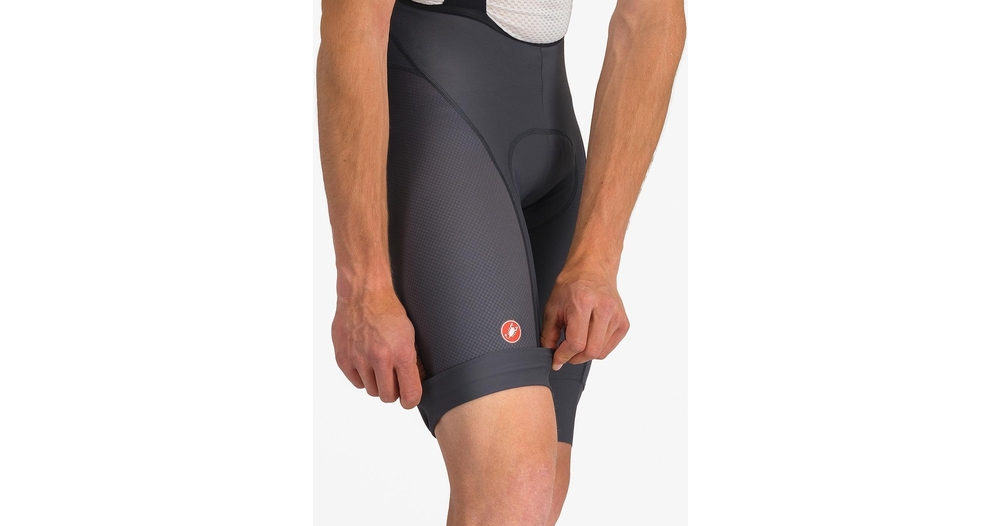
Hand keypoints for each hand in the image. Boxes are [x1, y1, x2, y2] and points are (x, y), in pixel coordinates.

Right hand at [332, 289, 423, 408]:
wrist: (364, 293)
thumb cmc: (389, 311)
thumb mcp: (410, 335)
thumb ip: (412, 362)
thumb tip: (416, 384)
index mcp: (402, 353)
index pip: (409, 395)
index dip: (410, 400)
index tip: (409, 399)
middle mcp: (380, 358)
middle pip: (387, 397)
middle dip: (393, 391)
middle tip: (393, 379)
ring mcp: (359, 359)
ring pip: (371, 390)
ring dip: (376, 382)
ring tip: (378, 365)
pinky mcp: (343, 358)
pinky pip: (356, 382)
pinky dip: (361, 376)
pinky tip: (365, 362)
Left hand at [541, 268, 629, 370]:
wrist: (592, 270)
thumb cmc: (572, 285)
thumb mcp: (552, 308)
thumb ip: (549, 335)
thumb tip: (552, 358)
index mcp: (583, 302)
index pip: (576, 342)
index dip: (564, 356)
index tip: (557, 360)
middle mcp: (604, 308)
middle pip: (591, 351)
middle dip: (575, 358)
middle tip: (566, 353)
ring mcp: (617, 315)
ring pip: (600, 352)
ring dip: (585, 353)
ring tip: (578, 338)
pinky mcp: (624, 322)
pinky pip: (609, 347)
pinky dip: (597, 349)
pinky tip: (589, 337)